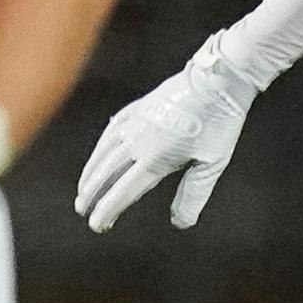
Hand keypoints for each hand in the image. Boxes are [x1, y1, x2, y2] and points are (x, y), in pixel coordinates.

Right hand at [76, 32, 258, 231]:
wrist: (219, 79)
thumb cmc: (220, 121)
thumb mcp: (212, 162)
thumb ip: (194, 194)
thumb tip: (181, 223)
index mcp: (155, 158)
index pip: (123, 192)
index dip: (108, 210)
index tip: (97, 224)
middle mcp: (138, 141)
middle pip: (106, 174)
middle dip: (92, 195)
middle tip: (82, 211)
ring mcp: (135, 122)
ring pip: (103, 153)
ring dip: (90, 173)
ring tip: (83, 190)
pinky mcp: (139, 106)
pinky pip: (111, 130)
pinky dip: (100, 147)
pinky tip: (98, 154)